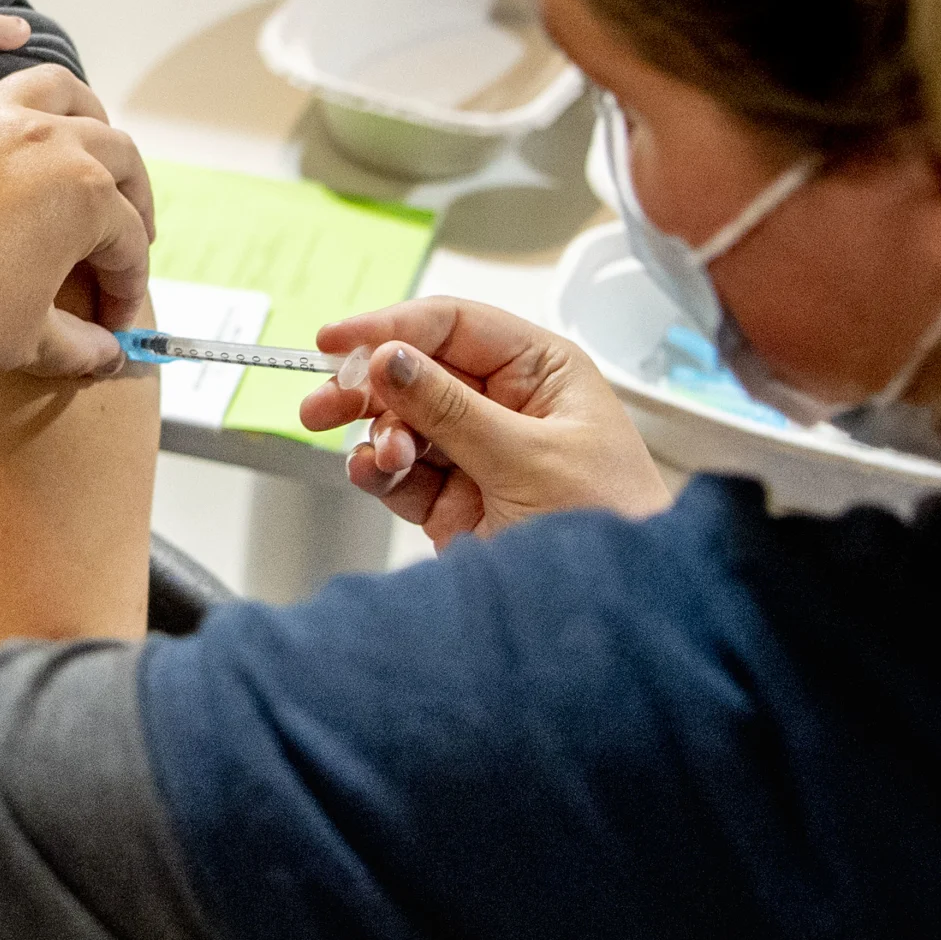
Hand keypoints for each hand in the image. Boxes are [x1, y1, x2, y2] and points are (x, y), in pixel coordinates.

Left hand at [0, 14, 153, 379]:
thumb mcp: (30, 341)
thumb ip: (80, 346)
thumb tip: (109, 358)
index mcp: (84, 195)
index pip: (125, 239)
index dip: (127, 281)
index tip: (112, 318)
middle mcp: (42, 140)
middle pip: (112, 154)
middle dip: (130, 197)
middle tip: (121, 235)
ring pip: (49, 89)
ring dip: (81, 107)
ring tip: (91, 131)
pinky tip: (7, 28)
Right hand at [296, 298, 664, 545]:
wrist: (614, 613)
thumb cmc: (609, 523)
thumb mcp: (528, 458)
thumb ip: (450, 409)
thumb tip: (390, 359)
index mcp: (542, 371)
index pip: (454, 326)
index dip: (393, 327)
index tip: (337, 342)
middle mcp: (506, 403)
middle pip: (416, 371)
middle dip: (369, 386)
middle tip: (325, 403)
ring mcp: (477, 452)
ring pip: (401, 422)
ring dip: (379, 435)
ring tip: (383, 458)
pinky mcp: (453, 499)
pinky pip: (400, 470)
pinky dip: (379, 470)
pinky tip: (374, 472)